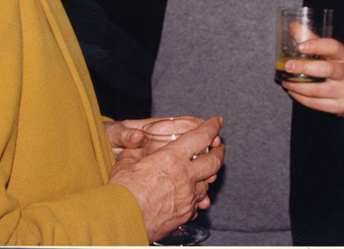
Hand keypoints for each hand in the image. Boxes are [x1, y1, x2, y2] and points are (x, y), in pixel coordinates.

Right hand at [108, 116, 224, 242]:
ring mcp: (188, 197)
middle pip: (214, 161)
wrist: (124, 222)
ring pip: (208, 183)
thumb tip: (137, 142)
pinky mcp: (186, 214)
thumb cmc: (123, 191)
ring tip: (206, 170)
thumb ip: (136, 149)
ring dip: (209, 174)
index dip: (212, 126)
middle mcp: (186, 176)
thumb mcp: (126, 161)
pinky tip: (193, 193)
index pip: (201, 136)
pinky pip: (198, 202)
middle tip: (219, 146)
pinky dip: (198, 194)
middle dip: (219, 151)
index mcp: (172, 157)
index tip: (217, 121)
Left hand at [282, 38, 343, 118]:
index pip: (334, 47)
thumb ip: (314, 39)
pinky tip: (292, 92)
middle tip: (287, 66)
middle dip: (303, 68)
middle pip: (326, 70)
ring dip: (298, 86)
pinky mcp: (341, 106)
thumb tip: (293, 25)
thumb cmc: (343, 69)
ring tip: (285, 80)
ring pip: (318, 90)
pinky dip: (301, 98)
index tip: (300, 46)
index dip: (317, 46)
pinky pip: (317, 104)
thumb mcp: (334, 54)